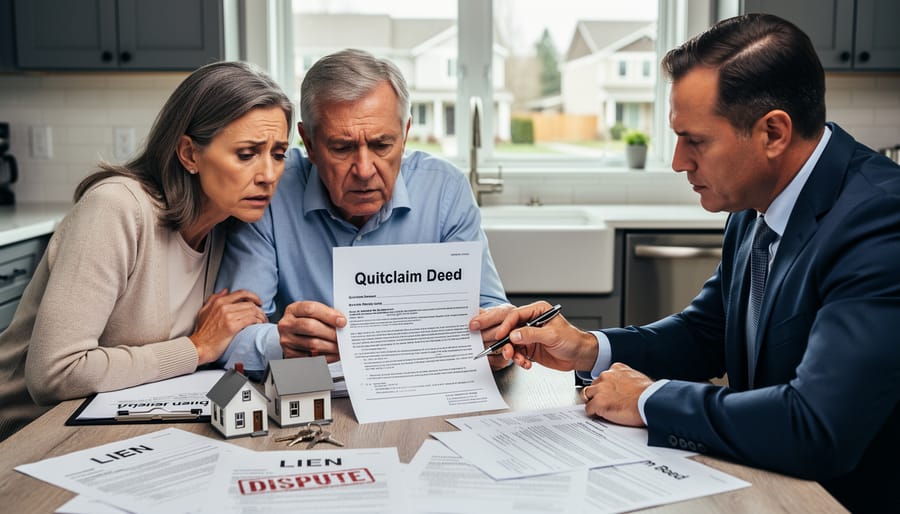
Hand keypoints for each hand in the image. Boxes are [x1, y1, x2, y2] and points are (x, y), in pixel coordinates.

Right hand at [190, 289, 265, 364]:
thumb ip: (214, 299)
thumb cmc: (202, 333)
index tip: (258, 302)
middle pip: (249, 303)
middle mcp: (224, 307)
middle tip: (262, 314)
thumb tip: (225, 291)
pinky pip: (251, 320)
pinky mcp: (232, 326)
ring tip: (262, 321)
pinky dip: (258, 322)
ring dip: (260, 316)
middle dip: (259, 309)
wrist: (199, 347)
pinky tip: (259, 325)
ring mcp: (228, 316)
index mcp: (219, 302)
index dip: (253, 296)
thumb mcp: (204, 311)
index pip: (241, 293)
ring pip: (252, 311)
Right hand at [278, 301, 345, 362]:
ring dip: (330, 346)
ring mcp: (286, 339)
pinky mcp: (289, 354)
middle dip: (330, 332)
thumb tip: (342, 322)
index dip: (328, 315)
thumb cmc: (307, 321)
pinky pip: (310, 357)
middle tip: (343, 337)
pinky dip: (325, 356)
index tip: (342, 322)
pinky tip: (334, 354)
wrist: (293, 333)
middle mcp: (287, 324)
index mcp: (293, 309)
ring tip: (340, 346)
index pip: (311, 309)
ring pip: (312, 344)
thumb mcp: (314, 313)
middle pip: (310, 326)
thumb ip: (327, 315)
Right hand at [472, 301, 598, 370]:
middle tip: (508, 351)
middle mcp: (531, 322)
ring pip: (512, 343)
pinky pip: (518, 353)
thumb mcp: (552, 335)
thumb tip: (514, 334)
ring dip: (513, 353)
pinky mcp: (530, 348)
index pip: (516, 315)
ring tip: (520, 360)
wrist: (579, 356)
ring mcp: (530, 336)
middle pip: (511, 330)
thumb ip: (531, 334)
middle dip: (508, 342)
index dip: (506, 325)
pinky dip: (520, 360)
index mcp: (537, 311)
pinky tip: (527, 363)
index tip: (501, 335)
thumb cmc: (572, 340)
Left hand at [581, 362, 651, 426]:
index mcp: (617, 369)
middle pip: (594, 385)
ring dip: (593, 402)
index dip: (606, 386)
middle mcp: (606, 376)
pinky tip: (601, 416)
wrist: (650, 402)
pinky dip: (593, 413)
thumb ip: (627, 379)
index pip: (604, 376)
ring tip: (601, 409)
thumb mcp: (638, 378)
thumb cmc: (649, 394)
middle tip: (606, 402)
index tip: (609, 392)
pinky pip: (588, 409)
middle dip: (598, 393)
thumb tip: (627, 386)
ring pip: (587, 395)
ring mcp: (601, 389)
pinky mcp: (598, 402)